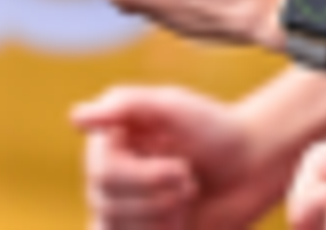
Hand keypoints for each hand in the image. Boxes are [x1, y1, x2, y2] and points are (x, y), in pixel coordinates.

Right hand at [72, 85, 273, 229]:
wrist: (250, 167)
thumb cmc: (214, 130)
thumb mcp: (174, 108)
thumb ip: (127, 106)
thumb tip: (75, 117)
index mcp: (110, 141)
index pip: (103, 175)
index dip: (145, 178)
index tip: (183, 166)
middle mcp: (106, 176)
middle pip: (108, 207)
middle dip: (159, 199)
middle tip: (190, 182)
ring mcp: (119, 210)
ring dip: (163, 221)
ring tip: (187, 199)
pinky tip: (180, 222)